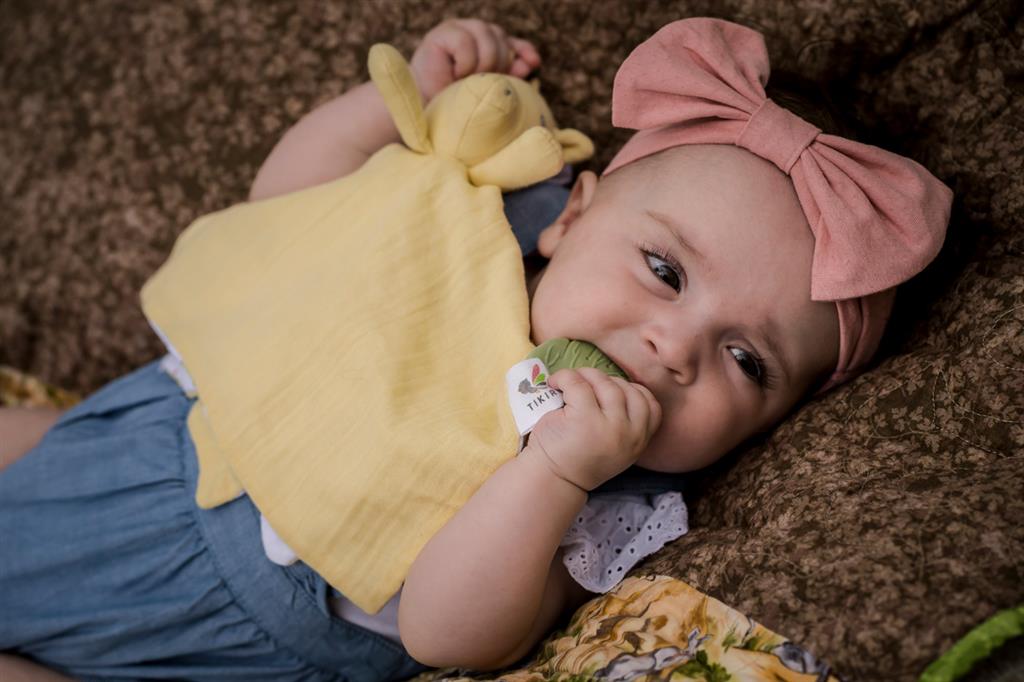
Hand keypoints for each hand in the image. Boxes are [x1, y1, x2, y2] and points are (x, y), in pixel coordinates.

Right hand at [410, 18, 541, 101]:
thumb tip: (530, 65)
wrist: (426, 111)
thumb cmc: (457, 103)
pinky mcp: (441, 34)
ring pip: (486, 36)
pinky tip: (455, 74)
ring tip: (468, 80)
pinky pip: (466, 43)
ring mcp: (457, 29)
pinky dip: (465, 63)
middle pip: (500, 38)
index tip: (533, 64)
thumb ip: (509, 75)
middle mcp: (473, 32)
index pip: (512, 41)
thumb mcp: (489, 90)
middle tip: (481, 83)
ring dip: (482, 64)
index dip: (524, 50)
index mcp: (487, 44)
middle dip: (497, 64)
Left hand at [524, 368, 661, 490]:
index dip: (630, 390)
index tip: (607, 392)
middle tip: (582, 385)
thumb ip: (623, 423)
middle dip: (603, 380)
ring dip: (585, 376)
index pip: (650, 404)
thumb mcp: (613, 447)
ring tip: (567, 384)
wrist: (551, 479)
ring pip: (605, 383)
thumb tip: (611, 383)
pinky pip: (578, 384)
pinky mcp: (584, 418)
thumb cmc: (576, 458)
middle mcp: (629, 434)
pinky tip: (555, 384)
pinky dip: (564, 377)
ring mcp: (609, 426)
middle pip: (626, 388)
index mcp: (638, 441)